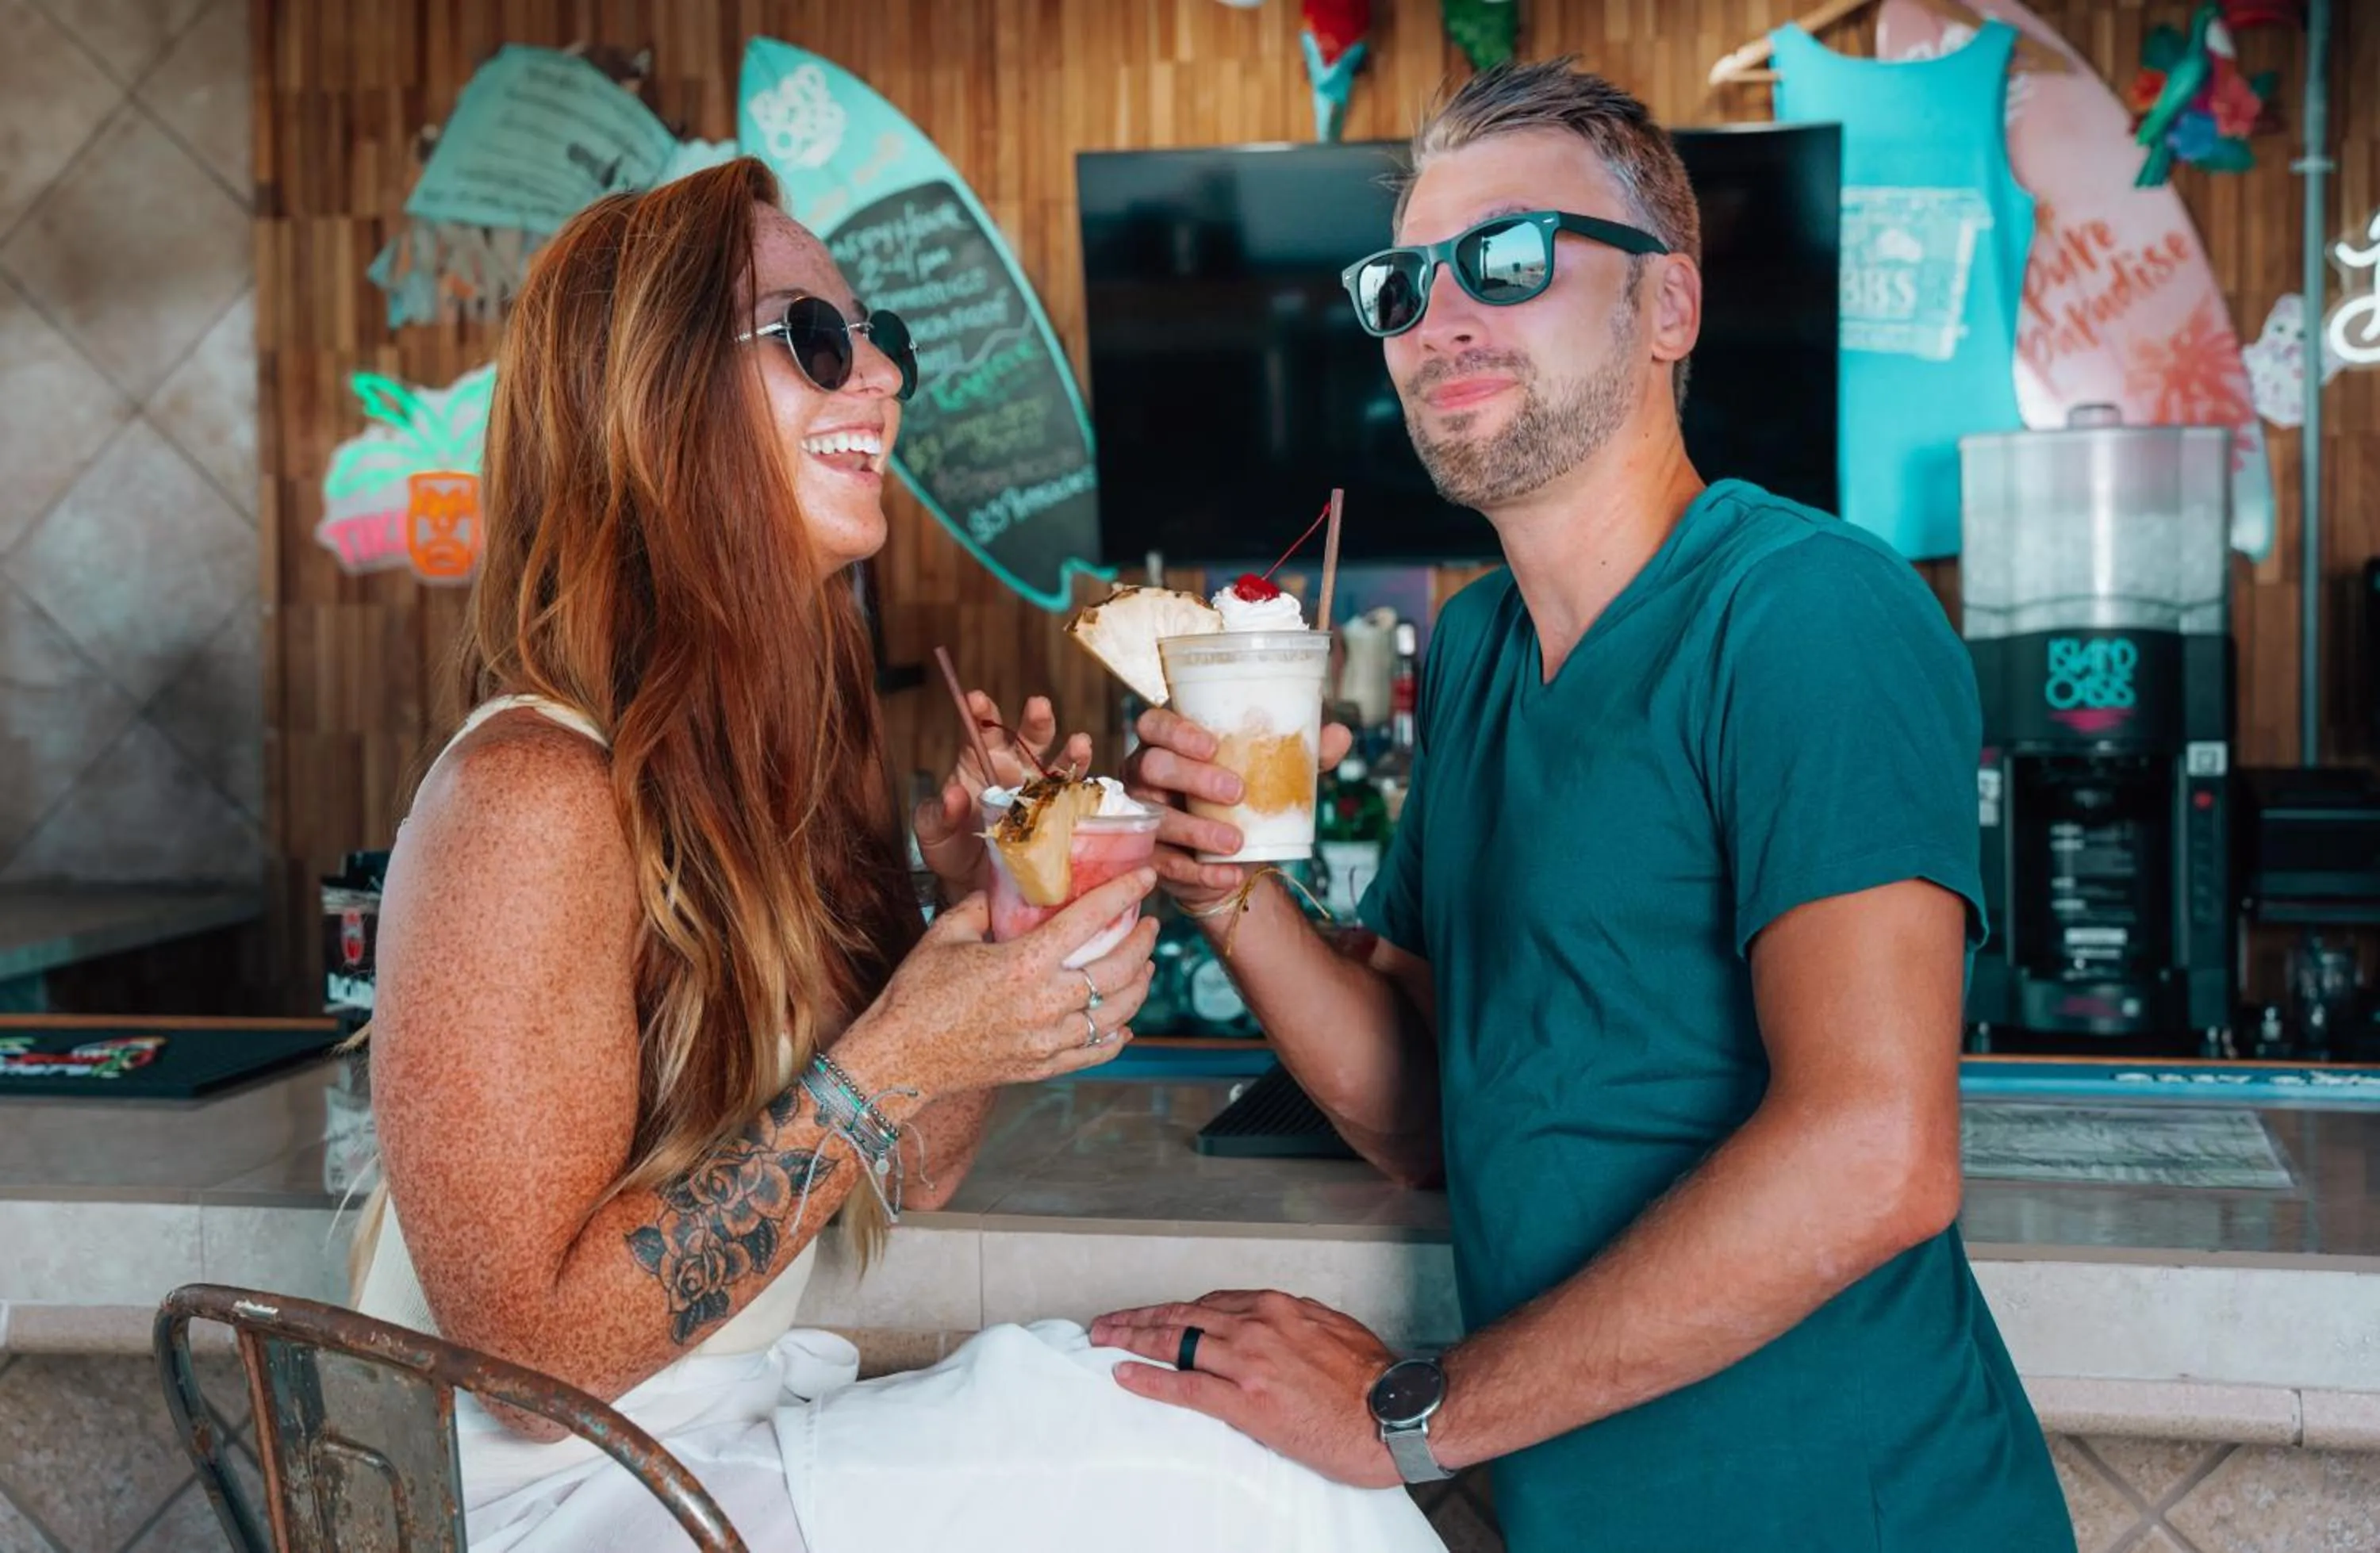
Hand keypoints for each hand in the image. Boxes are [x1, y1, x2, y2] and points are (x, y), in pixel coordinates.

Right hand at [838, 872, 1158, 1100]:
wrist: (900, 1059)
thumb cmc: (917, 994)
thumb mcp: (945, 935)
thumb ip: (981, 907)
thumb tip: (1004, 891)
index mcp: (1024, 963)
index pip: (1090, 920)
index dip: (1123, 894)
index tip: (1146, 878)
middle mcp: (1045, 1003)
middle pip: (1118, 969)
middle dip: (1142, 942)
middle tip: (1149, 924)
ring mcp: (1048, 1039)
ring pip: (1116, 1012)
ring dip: (1138, 986)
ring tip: (1144, 966)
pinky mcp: (1043, 1066)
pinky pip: (1096, 1052)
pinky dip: (1116, 1035)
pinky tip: (1123, 1022)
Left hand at [912, 693, 1094, 902]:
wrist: (977, 887)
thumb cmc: (953, 851)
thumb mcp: (933, 836)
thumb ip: (936, 815)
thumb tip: (952, 795)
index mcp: (979, 764)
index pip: (981, 733)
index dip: (981, 713)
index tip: (977, 700)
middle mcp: (1014, 771)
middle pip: (1029, 739)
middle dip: (1036, 722)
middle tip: (1039, 706)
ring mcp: (1040, 794)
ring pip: (1059, 765)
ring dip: (1072, 752)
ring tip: (1080, 743)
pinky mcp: (1060, 818)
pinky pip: (1077, 802)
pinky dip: (1086, 793)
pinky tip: (1092, 785)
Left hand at [1088, 1289, 1402, 1489]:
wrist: (1395, 1413)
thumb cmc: (1373, 1378)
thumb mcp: (1333, 1328)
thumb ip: (1296, 1320)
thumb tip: (1275, 1319)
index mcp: (1277, 1307)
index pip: (1209, 1303)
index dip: (1173, 1310)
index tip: (1152, 1315)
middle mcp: (1257, 1326)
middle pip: (1182, 1316)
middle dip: (1138, 1318)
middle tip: (1106, 1323)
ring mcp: (1248, 1362)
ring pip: (1175, 1343)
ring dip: (1132, 1340)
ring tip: (1104, 1341)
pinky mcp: (1246, 1401)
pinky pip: (1185, 1387)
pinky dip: (1150, 1379)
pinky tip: (1126, 1375)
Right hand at [1122, 708, 1352, 910]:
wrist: (1235, 858)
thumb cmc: (1246, 800)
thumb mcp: (1274, 775)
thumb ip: (1303, 755)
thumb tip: (1339, 735)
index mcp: (1169, 743)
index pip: (1154, 724)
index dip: (1175, 730)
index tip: (1212, 744)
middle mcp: (1145, 776)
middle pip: (1151, 766)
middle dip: (1193, 777)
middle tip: (1238, 792)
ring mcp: (1143, 818)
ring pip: (1156, 819)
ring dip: (1197, 831)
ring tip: (1237, 843)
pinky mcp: (1150, 857)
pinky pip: (1165, 865)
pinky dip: (1200, 873)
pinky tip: (1230, 874)